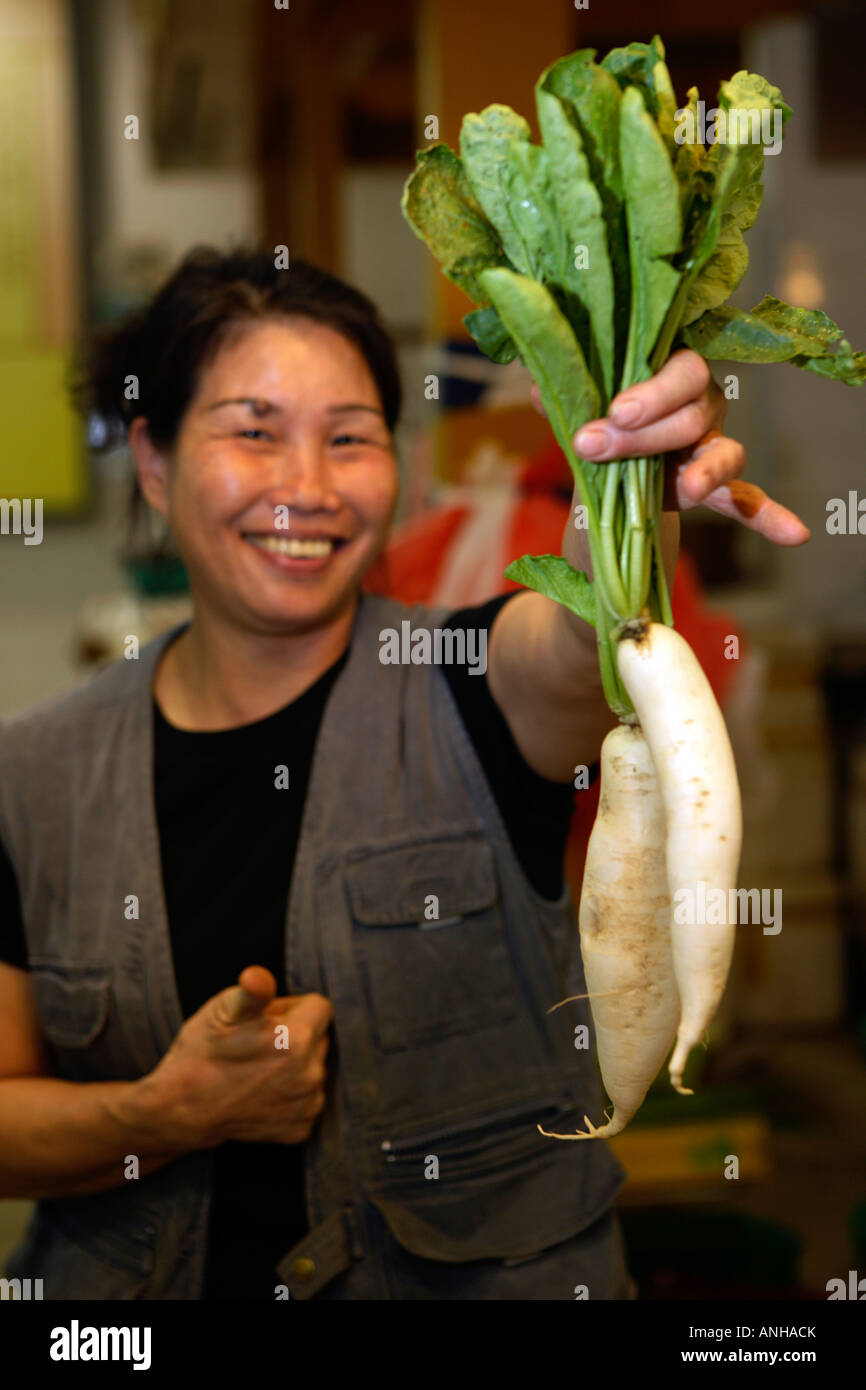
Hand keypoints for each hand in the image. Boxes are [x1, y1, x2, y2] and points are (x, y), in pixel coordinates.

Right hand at [139, 965, 333, 1147]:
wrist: (180, 1108)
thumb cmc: (200, 1053)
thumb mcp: (221, 1011)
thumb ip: (252, 991)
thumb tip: (257, 976)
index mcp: (297, 1039)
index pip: (320, 1006)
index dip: (291, 1007)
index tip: (265, 1019)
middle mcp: (311, 1074)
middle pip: (318, 1037)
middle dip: (296, 1034)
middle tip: (257, 1043)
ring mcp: (307, 1104)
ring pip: (314, 1067)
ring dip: (295, 1065)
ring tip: (256, 1069)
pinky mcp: (300, 1128)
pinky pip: (307, 1098)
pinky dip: (290, 1094)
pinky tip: (261, 1092)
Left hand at [530, 348, 808, 545]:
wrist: (602, 485)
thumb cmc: (596, 435)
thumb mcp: (577, 418)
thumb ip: (567, 403)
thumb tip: (543, 391)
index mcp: (669, 375)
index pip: (679, 369)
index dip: (652, 391)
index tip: (615, 412)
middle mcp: (699, 405)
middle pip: (693, 413)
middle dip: (644, 435)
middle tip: (594, 448)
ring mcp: (710, 448)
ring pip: (724, 451)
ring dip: (707, 470)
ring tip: (689, 490)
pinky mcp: (715, 490)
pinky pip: (746, 502)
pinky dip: (769, 516)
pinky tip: (795, 534)